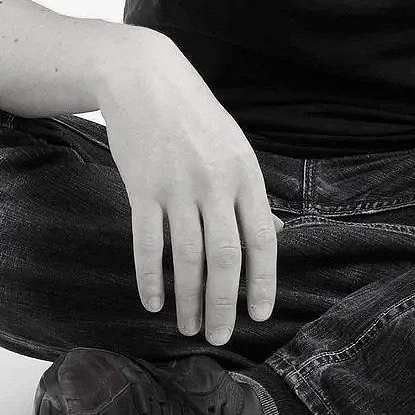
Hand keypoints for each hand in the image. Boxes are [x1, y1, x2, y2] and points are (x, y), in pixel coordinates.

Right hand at [94, 28, 277, 345]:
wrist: (142, 77)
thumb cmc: (192, 114)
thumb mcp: (233, 146)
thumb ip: (249, 193)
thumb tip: (273, 234)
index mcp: (245, 173)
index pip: (261, 239)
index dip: (262, 281)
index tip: (259, 315)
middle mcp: (214, 183)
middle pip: (225, 256)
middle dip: (223, 303)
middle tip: (218, 337)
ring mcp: (177, 185)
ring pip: (187, 256)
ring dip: (188, 298)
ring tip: (188, 327)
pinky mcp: (141, 187)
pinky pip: (147, 242)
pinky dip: (150, 275)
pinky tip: (153, 301)